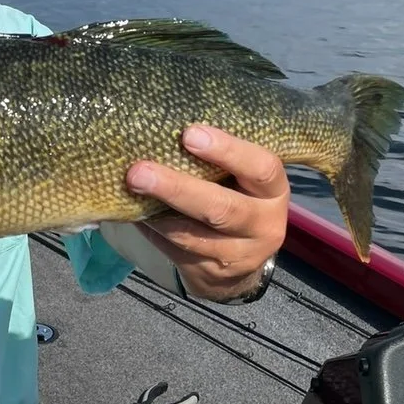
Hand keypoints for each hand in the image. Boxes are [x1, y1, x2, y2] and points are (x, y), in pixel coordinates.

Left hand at [126, 125, 289, 301]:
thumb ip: (219, 160)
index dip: (228, 150)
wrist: (240, 262)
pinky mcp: (209, 273)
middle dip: (177, 188)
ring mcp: (237, 255)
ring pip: (191, 234)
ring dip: (155, 212)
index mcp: (273, 192)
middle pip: (221, 208)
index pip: (262, 168)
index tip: (189, 134)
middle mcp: (263, 226)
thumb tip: (165, 130)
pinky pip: (174, 249)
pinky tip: (134, 212)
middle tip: (139, 171)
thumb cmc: (234, 198)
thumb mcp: (241, 180)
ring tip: (130, 189)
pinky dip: (152, 229)